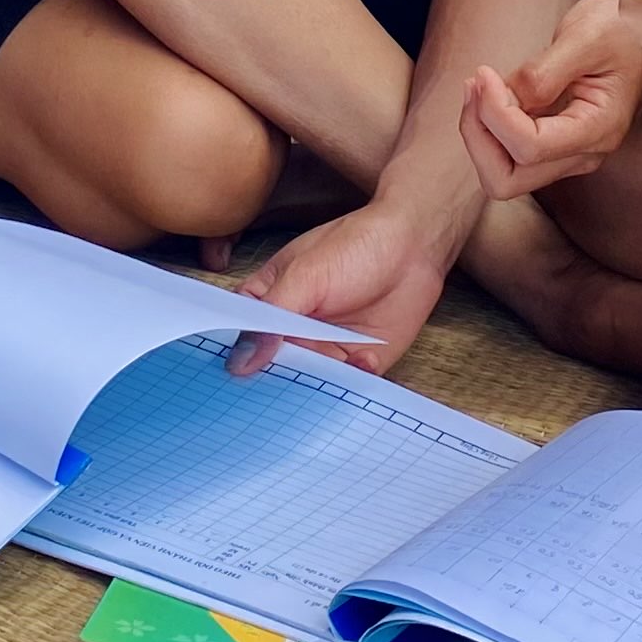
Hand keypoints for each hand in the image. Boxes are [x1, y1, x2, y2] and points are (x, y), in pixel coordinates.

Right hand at [227, 199, 456, 377]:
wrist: (414, 245)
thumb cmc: (354, 246)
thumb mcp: (305, 276)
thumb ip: (271, 320)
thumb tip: (239, 363)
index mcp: (265, 305)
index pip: (237, 341)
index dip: (232, 364)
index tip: (227, 387)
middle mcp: (290, 334)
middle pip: (269, 372)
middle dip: (272, 386)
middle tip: (275, 396)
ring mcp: (322, 352)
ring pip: (305, 387)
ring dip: (312, 392)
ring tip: (322, 379)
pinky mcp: (356, 365)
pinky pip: (345, 390)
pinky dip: (351, 387)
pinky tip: (362, 361)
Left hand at [459, 0, 641, 197]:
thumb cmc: (622, 26)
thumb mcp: (583, 38)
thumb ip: (541, 75)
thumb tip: (500, 100)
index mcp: (598, 130)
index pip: (529, 148)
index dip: (494, 114)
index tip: (484, 73)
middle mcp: (585, 152)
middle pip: (508, 179)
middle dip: (479, 136)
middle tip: (476, 85)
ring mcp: (570, 151)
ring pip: (504, 172)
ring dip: (481, 133)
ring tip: (479, 85)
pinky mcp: (556, 140)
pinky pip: (510, 153)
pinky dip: (489, 127)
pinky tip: (490, 90)